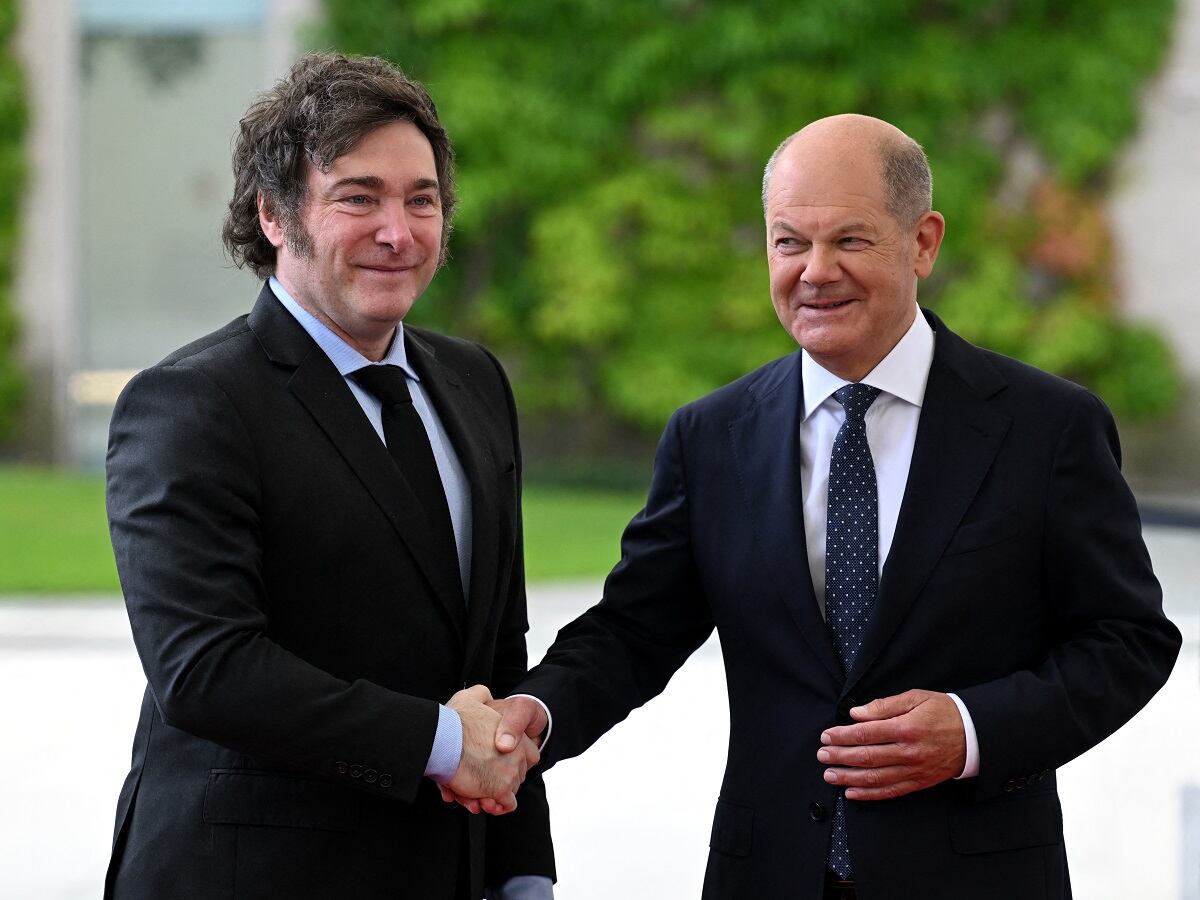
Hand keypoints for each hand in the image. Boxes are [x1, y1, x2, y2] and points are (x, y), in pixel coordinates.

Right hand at [439, 685, 539, 814]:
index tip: (497, 762)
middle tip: (483, 780)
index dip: (513, 759)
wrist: (442, 738)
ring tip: (477, 794)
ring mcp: (510, 772)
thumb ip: (481, 695)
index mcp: (515, 734)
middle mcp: (517, 753)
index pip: (529, 753)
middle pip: (516, 774)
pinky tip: (479, 801)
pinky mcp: (499, 790)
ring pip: (509, 790)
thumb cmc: (454, 719)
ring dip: (494, 794)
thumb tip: (486, 695)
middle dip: (500, 779)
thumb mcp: (470, 697)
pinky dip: (494, 805)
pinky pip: (504, 804)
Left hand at [817, 689, 965, 800]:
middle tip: (822, 755)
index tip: (826, 735)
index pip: (866, 734)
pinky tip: (852, 792)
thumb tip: (856, 713)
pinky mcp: (919, 783)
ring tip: (830, 775)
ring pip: (875, 778)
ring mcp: (914, 770)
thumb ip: (883, 706)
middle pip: (866, 757)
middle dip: (840, 757)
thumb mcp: (915, 698)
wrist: (975, 735)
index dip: (842, 735)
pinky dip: (869, 794)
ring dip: (848, 778)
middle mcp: (908, 752)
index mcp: (906, 728)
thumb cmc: (944, 712)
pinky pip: (890, 792)